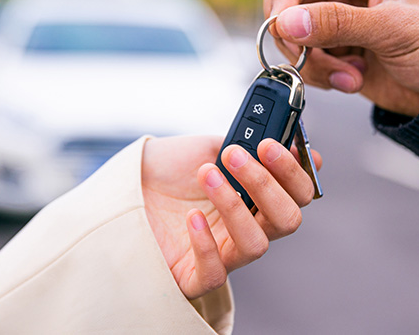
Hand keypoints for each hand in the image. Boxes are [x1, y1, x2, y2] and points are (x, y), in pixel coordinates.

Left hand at [141, 136, 321, 299]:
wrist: (121, 183)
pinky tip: (192, 216)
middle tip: (236, 155)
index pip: (297, 193)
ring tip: (207, 175)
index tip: (272, 145)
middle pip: (287, 221)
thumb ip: (249, 144)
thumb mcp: (209, 146)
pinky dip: (206, 244)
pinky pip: (216, 273)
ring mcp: (223, 252)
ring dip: (234, 206)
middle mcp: (246, 226)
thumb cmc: (165, 169)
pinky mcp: (194, 276)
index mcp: (256, 197)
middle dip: (267, 185)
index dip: (293, 171)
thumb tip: (295, 142)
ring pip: (256, 245)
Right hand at [264, 0, 418, 116]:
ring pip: (292, 32)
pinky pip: (304, 58)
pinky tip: (351, 79)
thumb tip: (285, 22)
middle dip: (293, 32)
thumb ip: (339, 23)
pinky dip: (319, 74)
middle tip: (305, 58)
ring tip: (348, 76)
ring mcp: (338, 17)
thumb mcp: (394, 29)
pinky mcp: (335, 47)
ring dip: (311, 61)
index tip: (279, 26)